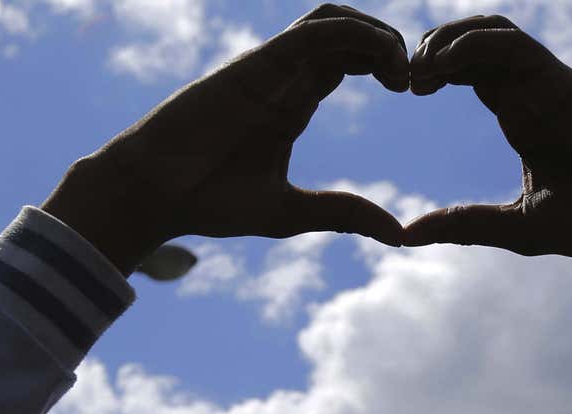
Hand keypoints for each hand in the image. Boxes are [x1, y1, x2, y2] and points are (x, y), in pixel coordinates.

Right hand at [42, 4, 409, 274]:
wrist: (153, 194)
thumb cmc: (209, 202)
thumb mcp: (292, 212)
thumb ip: (345, 214)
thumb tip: (399, 234)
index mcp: (295, 101)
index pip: (351, 59)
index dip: (388, 64)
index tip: (415, 91)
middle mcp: (285, 77)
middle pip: (348, 31)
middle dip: (392, 44)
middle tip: (418, 80)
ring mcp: (270, 68)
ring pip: (334, 19)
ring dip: (377, 33)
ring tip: (402, 70)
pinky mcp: (256, 66)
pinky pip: (312, 33)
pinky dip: (353, 35)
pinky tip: (382, 63)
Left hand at [402, 15, 571, 272]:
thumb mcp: (516, 227)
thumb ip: (463, 225)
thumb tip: (405, 235)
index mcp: (519, 116)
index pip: (467, 72)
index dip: (432, 70)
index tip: (405, 90)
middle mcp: (529, 92)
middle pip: (472, 42)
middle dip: (430, 48)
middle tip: (403, 78)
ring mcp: (545, 84)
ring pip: (489, 32)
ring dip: (448, 39)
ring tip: (421, 68)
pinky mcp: (560, 83)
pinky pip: (513, 44)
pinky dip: (474, 44)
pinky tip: (446, 65)